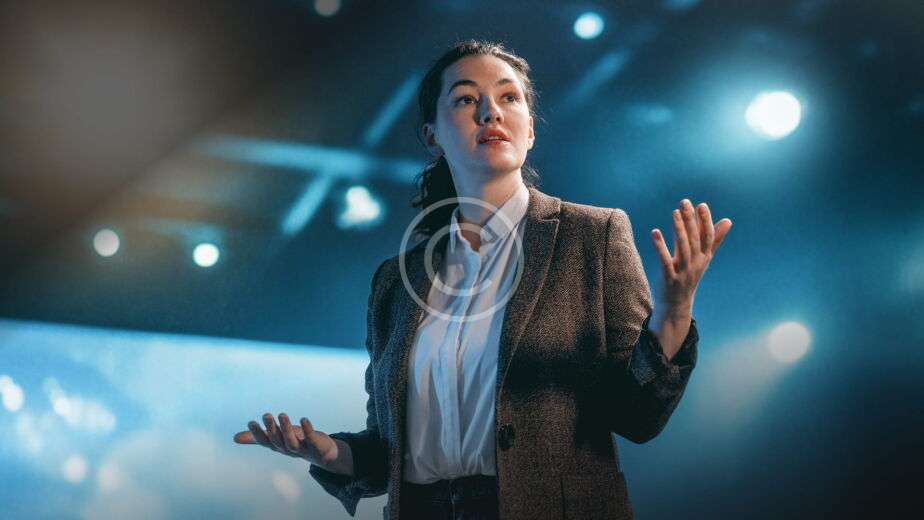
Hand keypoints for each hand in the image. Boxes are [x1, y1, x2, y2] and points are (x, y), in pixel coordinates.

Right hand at [233, 412, 336, 465]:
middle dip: (271, 429)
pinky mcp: (316, 445)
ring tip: (282, 414)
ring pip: (292, 442)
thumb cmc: (296, 443)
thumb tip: (234, 438)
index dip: (258, 434)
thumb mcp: (276, 438)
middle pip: (278, 440)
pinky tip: (304, 419)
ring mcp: (302, 449)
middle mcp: (288, 449)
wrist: (322, 454)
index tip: (251, 422)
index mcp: (278, 446)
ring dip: (287, 428)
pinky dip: (308, 430)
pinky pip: (311, 438)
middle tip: (266, 415)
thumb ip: (257, 437)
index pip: (265, 441)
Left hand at [650, 199, 731, 313]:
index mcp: (704, 257)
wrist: (676, 304)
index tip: (701, 205)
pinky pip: (665, 260)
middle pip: (694, 239)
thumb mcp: (702, 258)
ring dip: (679, 229)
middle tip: (685, 202)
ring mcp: (683, 272)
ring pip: (682, 248)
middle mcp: (696, 264)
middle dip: (691, 220)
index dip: (705, 221)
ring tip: (674, 212)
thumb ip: (713, 239)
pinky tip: (655, 232)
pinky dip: (660, 246)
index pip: (707, 237)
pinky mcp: (669, 278)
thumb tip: (728, 220)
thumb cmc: (689, 277)